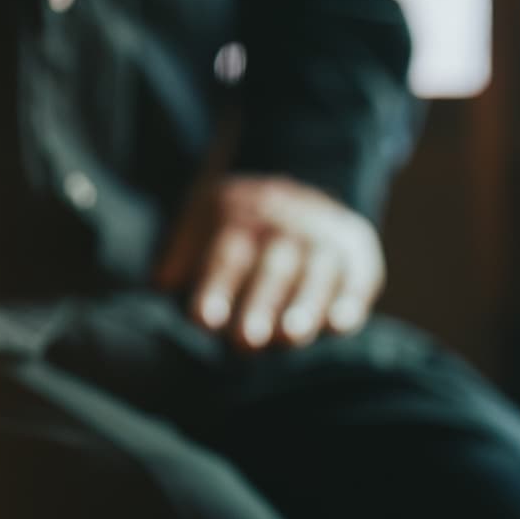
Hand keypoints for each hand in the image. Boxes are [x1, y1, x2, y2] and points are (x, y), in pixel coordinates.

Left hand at [155, 174, 385, 349]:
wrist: (302, 178)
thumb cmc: (240, 222)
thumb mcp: (202, 217)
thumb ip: (181, 253)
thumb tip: (161, 284)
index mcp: (240, 215)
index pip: (226, 256)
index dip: (216, 288)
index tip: (204, 321)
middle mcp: (285, 223)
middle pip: (272, 268)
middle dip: (260, 305)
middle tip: (246, 341)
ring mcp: (324, 235)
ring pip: (316, 273)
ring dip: (304, 306)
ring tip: (291, 337)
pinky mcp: (357, 249)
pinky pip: (358, 276)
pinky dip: (351, 301)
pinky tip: (340, 327)